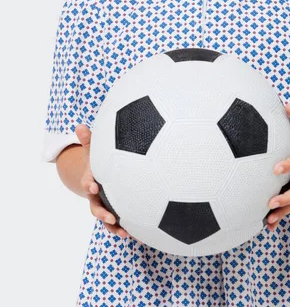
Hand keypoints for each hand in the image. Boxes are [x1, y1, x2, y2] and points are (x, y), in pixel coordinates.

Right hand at [75, 124, 129, 238]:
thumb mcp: (93, 149)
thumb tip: (80, 125)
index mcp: (91, 180)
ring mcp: (105, 205)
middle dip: (101, 212)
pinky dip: (126, 228)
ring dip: (114, 227)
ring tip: (125, 233)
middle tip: (110, 216)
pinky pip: (118, 223)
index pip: (87, 182)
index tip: (93, 185)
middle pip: (95, 206)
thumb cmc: (99, 159)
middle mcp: (96, 196)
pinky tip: (138, 234)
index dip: (89, 184)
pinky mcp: (114, 211)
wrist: (98, 175)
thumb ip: (88, 140)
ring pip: (106, 219)